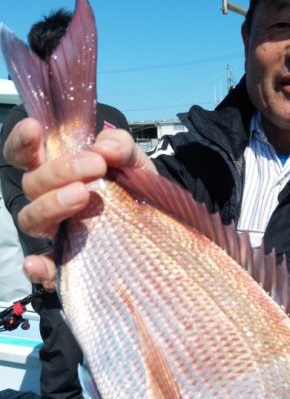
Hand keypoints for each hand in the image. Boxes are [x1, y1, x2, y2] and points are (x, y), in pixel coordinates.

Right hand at [3, 119, 151, 285]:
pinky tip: (38, 264)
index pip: (25, 154)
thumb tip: (104, 148)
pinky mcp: (69, 262)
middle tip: (95, 166)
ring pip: (31, 219)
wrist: (158, 219)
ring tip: (83, 195)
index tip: (35, 128)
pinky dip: (38, 269)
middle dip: (59, 170)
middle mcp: (50, 198)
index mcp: (58, 170)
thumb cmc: (133, 185)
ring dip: (51, 204)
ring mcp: (56, 231)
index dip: (21, 142)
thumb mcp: (132, 159)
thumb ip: (120, 145)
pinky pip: (45, 270)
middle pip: (31, 185)